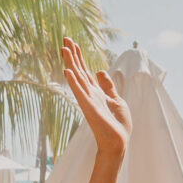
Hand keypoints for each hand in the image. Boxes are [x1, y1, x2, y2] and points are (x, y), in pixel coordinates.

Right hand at [61, 37, 131, 154]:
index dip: (79, 57)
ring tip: (64, 49)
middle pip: (79, 70)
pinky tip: (68, 71)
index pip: (85, 71)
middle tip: (65, 39)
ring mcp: (87, 100)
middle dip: (72, 55)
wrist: (118, 142)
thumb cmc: (118, 125)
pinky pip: (80, 92)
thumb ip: (108, 86)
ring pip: (77, 78)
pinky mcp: (89, 108)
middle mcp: (89, 94)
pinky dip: (73, 82)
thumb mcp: (116, 100)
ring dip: (70, 63)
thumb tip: (100, 71)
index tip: (72, 43)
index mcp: (96, 92)